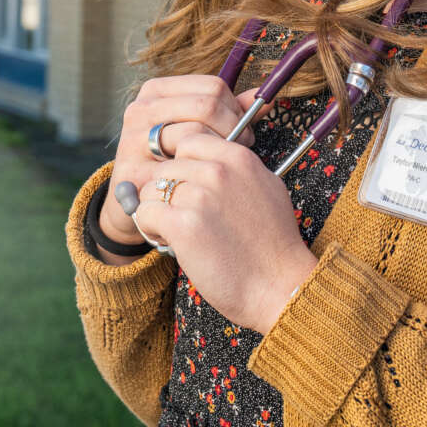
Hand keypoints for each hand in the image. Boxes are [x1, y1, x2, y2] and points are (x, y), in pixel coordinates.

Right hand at [101, 75, 258, 247]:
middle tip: (239, 149)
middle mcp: (140, 109)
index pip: (212, 87)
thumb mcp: (200, 128)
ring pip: (193, 134)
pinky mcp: (132, 170)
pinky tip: (202, 183)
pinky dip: (197, 175)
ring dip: (217, 153)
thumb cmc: (175, 161)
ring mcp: (132, 139)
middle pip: (206, 106)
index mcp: (157, 92)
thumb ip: (230, 112)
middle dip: (232, 129)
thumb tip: (263, 98)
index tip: (241, 128)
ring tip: (222, 165)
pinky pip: (178, 168)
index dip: (236, 109)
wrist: (139, 202)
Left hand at [134, 132, 318, 333]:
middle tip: (184, 215)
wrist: (280, 285)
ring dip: (158, 210)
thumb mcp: (267, 188)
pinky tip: (172, 242)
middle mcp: (218, 171)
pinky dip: (152, 229)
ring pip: (151, 189)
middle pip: (167, 166)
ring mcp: (200, 196)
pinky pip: (146, 213)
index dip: (183, 165)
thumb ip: (238, 170)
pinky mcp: (183, 225)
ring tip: (178, 231)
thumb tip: (210, 162)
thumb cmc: (274, 244)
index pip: (189, 142)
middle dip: (168, 190)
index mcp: (238, 158)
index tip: (190, 186)